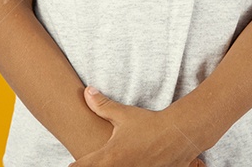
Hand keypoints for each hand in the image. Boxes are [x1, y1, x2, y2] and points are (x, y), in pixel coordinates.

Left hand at [67, 86, 206, 166]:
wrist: (179, 133)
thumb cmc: (149, 123)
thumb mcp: (124, 114)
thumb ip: (102, 105)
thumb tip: (87, 91)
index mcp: (110, 156)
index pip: (81, 166)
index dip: (75, 165)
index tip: (72, 162)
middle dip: (93, 166)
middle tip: (96, 160)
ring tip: (119, 160)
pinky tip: (136, 163)